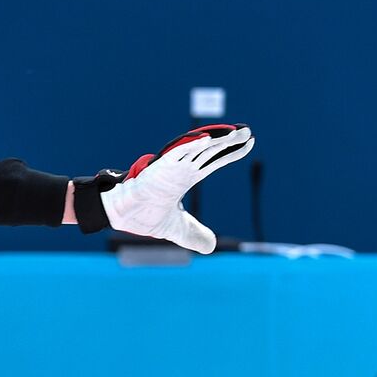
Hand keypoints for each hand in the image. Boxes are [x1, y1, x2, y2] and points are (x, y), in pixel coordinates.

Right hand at [73, 124, 254, 252]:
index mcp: (188, 177)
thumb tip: (212, 247)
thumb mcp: (178, 229)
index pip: (215, 160)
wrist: (126, 216)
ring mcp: (173, 167)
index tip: (250, 142)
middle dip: (231, 140)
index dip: (232, 152)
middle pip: (211, 150)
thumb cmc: (147, 215)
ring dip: (218, 140)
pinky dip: (191, 146)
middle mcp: (183, 168)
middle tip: (247, 130)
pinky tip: (207, 139)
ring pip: (199, 149)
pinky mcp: (160, 168)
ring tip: (238, 131)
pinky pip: (178, 154)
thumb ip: (195, 234)